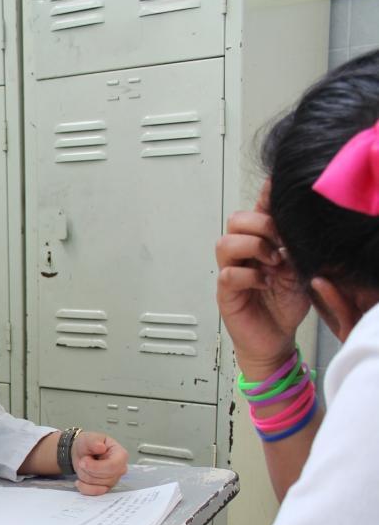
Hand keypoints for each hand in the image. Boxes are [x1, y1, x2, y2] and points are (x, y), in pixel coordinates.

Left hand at [72, 431, 127, 494]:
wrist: (81, 453)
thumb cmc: (88, 444)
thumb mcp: (88, 438)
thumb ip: (94, 442)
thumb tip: (101, 447)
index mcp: (121, 455)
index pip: (113, 466)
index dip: (97, 467)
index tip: (83, 461)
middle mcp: (120, 469)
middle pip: (106, 477)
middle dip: (89, 470)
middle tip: (82, 461)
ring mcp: (114, 480)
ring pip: (98, 485)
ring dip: (85, 476)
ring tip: (83, 466)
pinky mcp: (105, 488)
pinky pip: (95, 493)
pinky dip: (85, 488)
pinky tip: (78, 481)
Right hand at [215, 179, 310, 378]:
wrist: (277, 338)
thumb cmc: (285, 305)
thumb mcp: (299, 269)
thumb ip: (294, 247)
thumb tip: (297, 224)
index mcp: (259, 243)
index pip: (257, 211)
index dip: (264, 196)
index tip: (276, 185)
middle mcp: (242, 254)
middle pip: (235, 220)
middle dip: (260, 225)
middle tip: (279, 241)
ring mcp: (231, 271)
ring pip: (225, 243)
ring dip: (253, 247)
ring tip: (272, 262)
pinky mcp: (226, 293)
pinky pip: (228, 274)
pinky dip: (249, 275)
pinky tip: (264, 283)